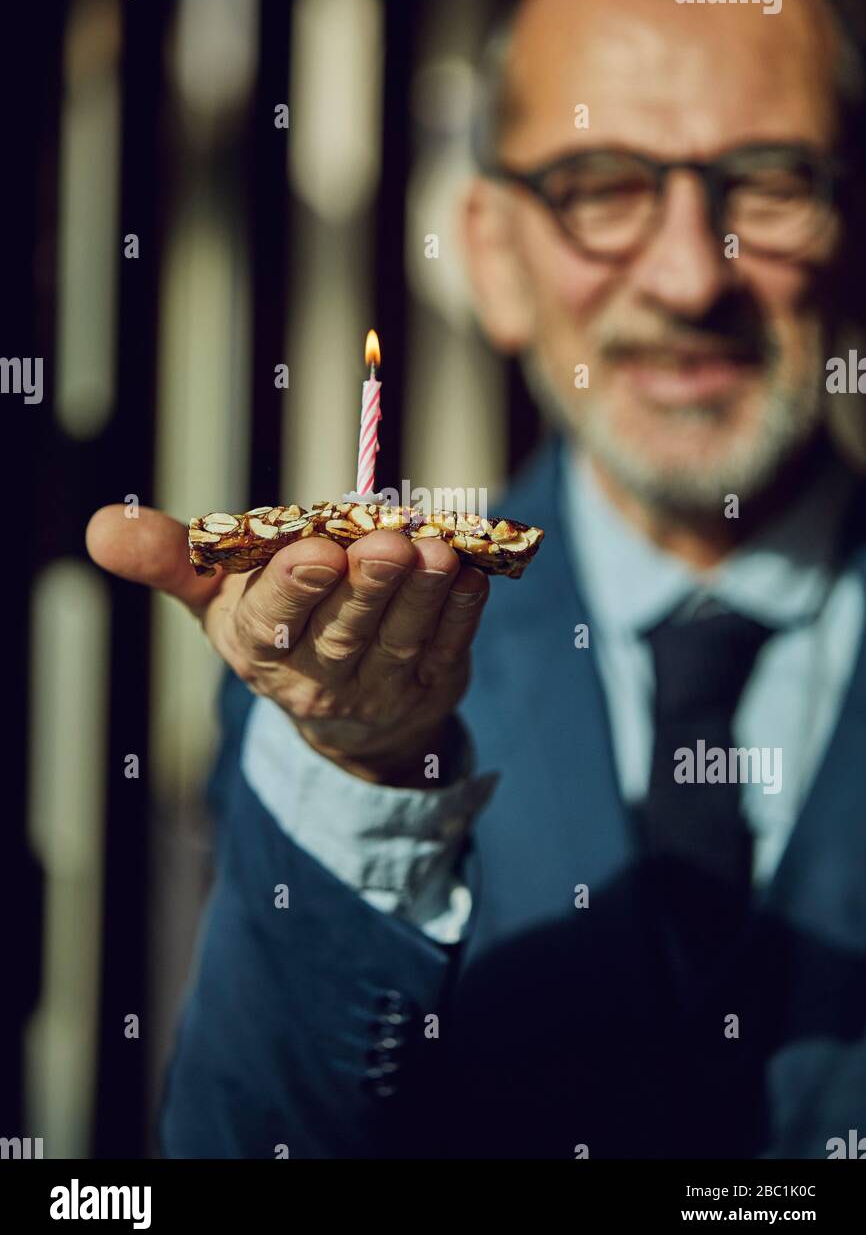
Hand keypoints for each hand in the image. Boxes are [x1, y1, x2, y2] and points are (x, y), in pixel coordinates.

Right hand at [86, 505, 488, 785]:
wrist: (338, 706)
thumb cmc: (272, 625)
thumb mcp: (213, 595)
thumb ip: (167, 557)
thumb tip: (99, 528)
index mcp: (258, 646)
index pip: (275, 619)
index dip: (296, 586)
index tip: (317, 550)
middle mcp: (316, 676)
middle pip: (345, 628)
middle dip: (368, 585)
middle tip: (389, 542)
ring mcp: (378, 687)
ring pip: (402, 638)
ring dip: (423, 594)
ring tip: (438, 550)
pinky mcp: (431, 684)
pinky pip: (449, 647)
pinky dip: (462, 612)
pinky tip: (471, 572)